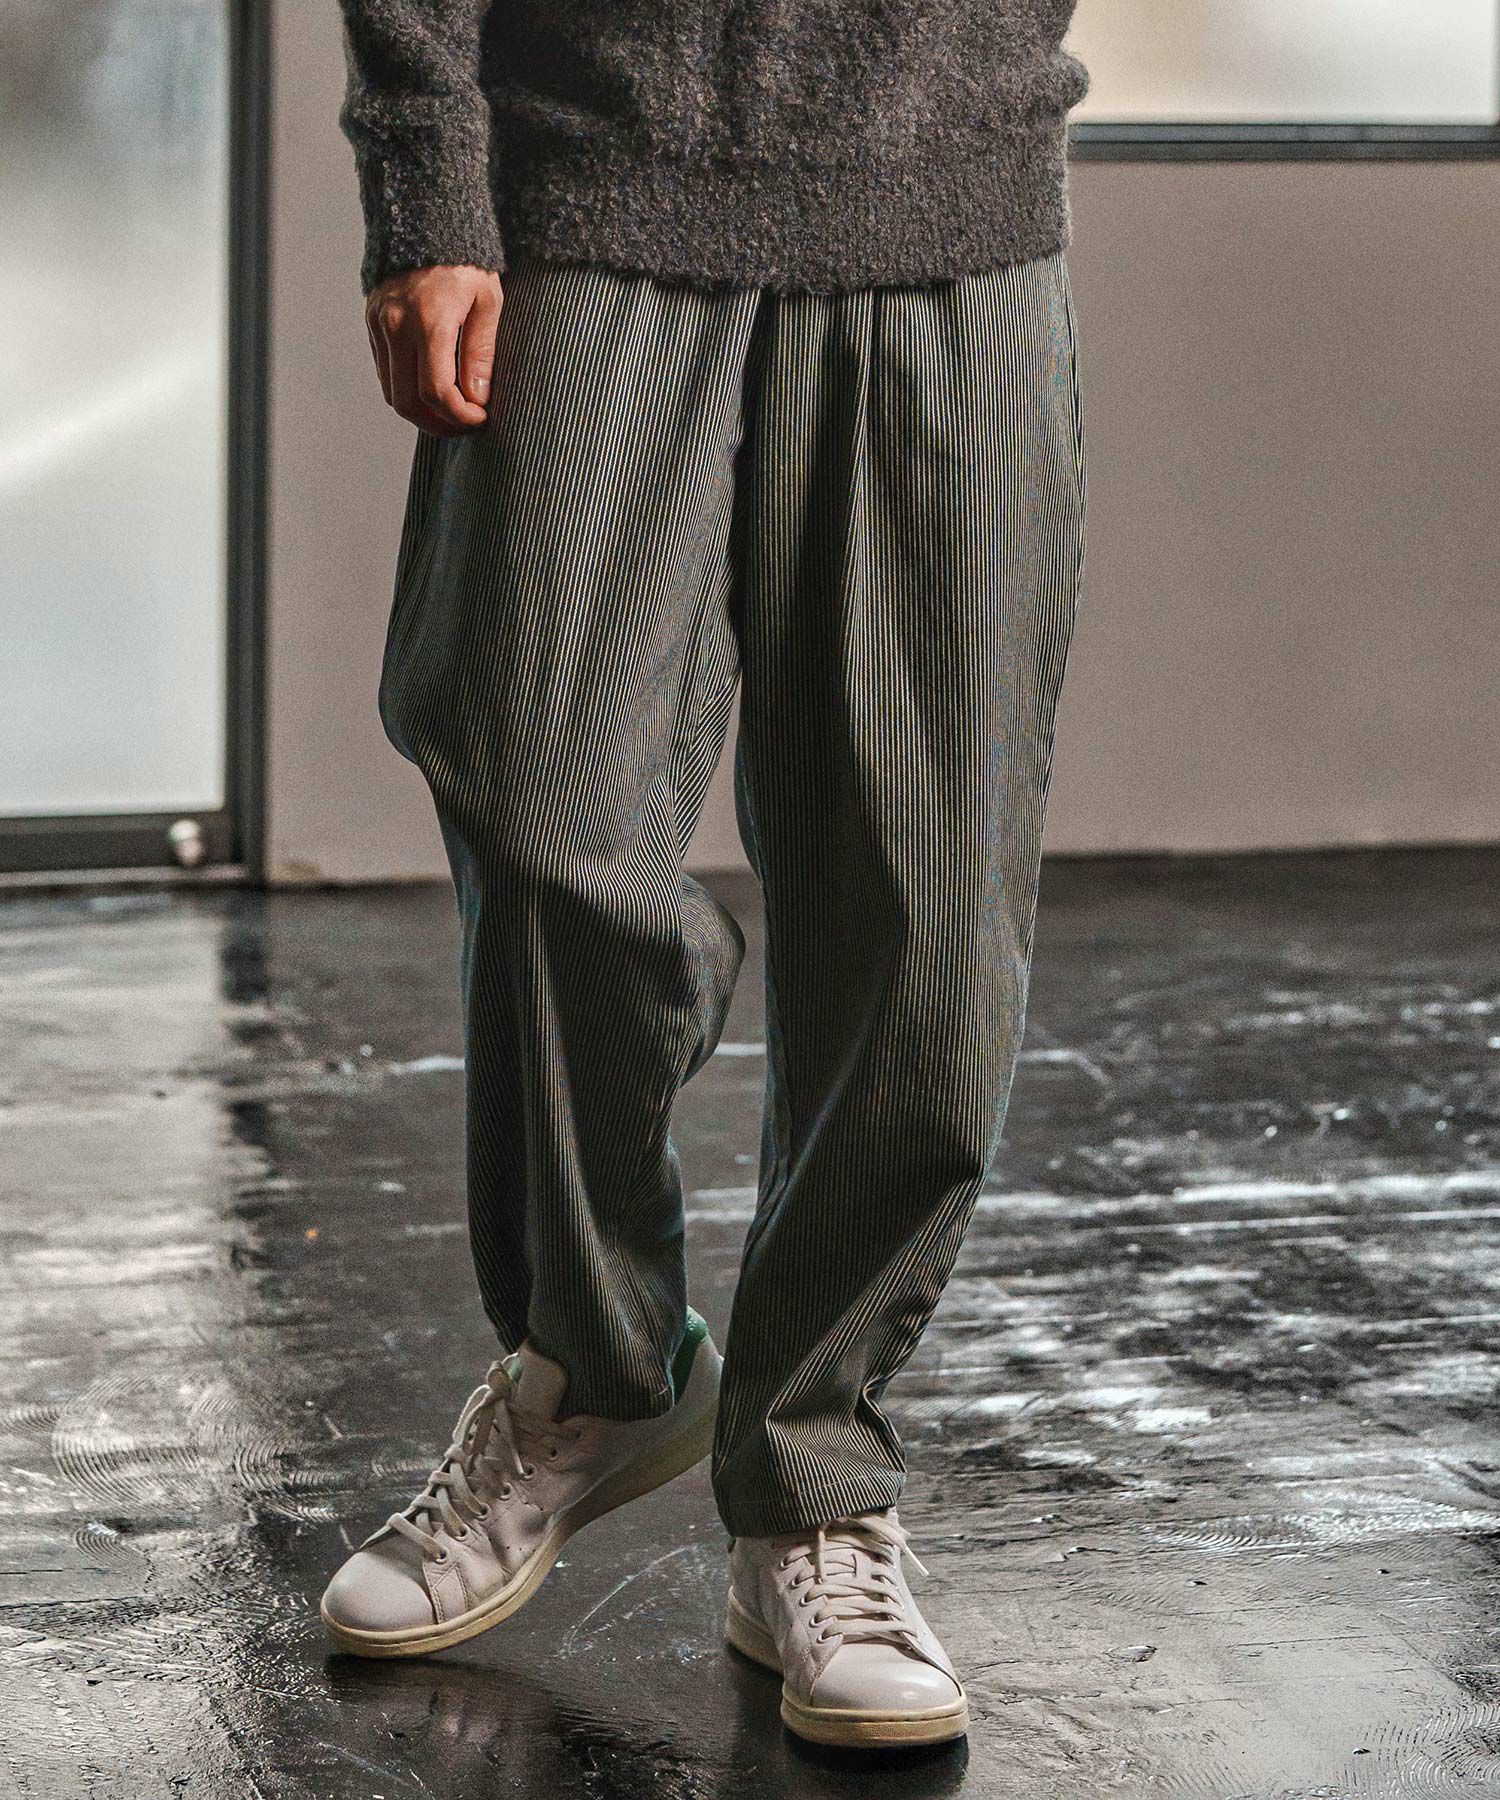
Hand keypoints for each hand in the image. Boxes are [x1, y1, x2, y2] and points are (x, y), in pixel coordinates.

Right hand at [364, 265, 502, 435]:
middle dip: (437, 424)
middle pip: (407, 401)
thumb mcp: (488, 303)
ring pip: (391, 391)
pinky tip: (431, 387)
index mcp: (428, 320)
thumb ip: (481, 354)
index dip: (459, 416)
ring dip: (420, 411)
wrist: (428, 218)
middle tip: (463, 426)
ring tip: (450, 410)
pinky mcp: (371, 320)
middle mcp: (396, 324)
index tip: (480, 418)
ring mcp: (379, 323)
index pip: (436, 392)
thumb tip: (477, 399)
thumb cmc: (467, 260)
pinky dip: (406, 388)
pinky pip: (384, 370)